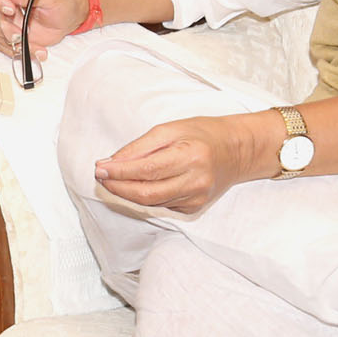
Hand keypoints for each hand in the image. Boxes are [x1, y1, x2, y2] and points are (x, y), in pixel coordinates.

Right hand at [0, 0, 88, 61]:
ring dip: (10, 41)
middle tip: (19, 33)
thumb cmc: (61, 3)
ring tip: (31, 43)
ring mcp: (3, 16)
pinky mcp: (5, 32)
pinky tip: (33, 48)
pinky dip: (15, 50)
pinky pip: (0, 43)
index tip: (10, 10)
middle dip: (1, 26)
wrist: (66, 20)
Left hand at [92, 112, 278, 212]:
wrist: (237, 150)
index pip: (146, 170)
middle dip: (118, 187)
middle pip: (146, 193)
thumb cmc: (202, 134)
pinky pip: (161, 205)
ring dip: (127, 192)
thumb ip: (140, 147)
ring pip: (151, 202)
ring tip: (114, 179)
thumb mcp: (170, 129)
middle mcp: (196, 181)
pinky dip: (144, 196)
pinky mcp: (194, 207)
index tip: (100, 168)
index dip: (119, 172)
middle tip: (101, 176)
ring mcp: (196, 198)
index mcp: (191, 156)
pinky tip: (137, 184)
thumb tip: (111, 163)